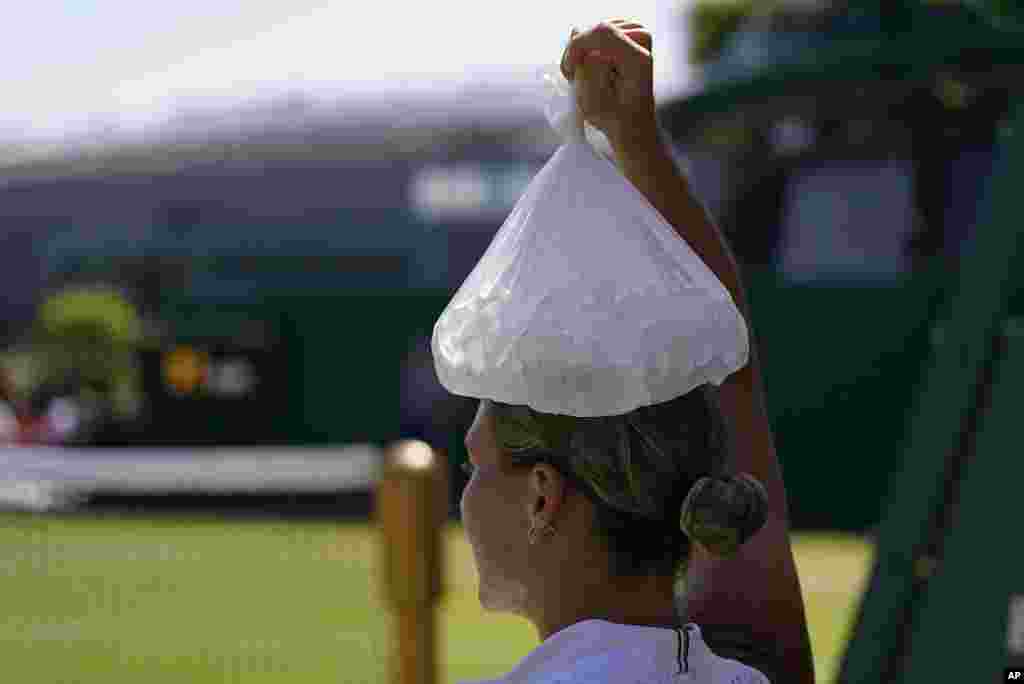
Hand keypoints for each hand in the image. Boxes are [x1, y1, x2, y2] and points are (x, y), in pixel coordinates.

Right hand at [560, 20, 656, 146]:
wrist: (632, 122)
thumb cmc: (614, 117)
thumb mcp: (593, 103)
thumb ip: (584, 66)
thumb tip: (576, 30)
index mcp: (638, 58)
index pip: (602, 33)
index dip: (577, 46)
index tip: (568, 70)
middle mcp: (643, 39)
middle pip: (596, 30)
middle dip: (578, 53)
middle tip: (575, 80)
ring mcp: (637, 32)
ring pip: (594, 31)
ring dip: (582, 54)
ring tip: (584, 78)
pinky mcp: (628, 30)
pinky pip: (596, 32)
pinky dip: (587, 49)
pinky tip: (591, 68)